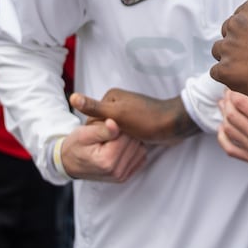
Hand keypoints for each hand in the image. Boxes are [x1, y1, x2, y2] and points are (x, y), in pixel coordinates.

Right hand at [58, 119, 146, 182]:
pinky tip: (121, 146)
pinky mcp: (125, 176)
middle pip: (134, 142)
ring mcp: (121, 176)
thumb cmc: (75, 146)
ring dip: (131, 141)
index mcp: (107, 160)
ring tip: (115, 139)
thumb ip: (102, 130)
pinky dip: (133, 150)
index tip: (109, 124)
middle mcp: (116, 171)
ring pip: (140, 149)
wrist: (69, 162)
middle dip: (126, 133)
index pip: (126, 135)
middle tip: (111, 132)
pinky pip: (140, 158)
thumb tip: (114, 123)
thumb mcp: (84, 134)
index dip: (119, 126)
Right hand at [71, 89, 192, 144]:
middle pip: (104, 127)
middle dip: (108, 138)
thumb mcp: (117, 114)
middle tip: (114, 147)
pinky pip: (125, 137)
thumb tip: (73, 97)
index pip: (93, 119)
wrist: (174, 125)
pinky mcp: (137, 125)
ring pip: (114, 134)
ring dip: (117, 142)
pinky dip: (126, 144)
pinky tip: (130, 149)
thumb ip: (94, 107)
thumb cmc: (146, 118)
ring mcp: (128, 115)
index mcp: (111, 97)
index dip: (95, 133)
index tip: (99, 144)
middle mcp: (118, 104)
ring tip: (124, 148)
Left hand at [210, 0, 247, 102]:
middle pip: (226, 33)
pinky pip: (216, 72)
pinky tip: (246, 79)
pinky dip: (227, 76)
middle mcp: (236, 24)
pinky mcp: (226, 70)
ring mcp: (229, 47)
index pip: (237, 18)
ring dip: (230, 59)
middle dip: (238, 44)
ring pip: (219, 51)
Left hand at [217, 90, 247, 166]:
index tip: (234, 85)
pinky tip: (224, 126)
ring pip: (228, 129)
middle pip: (231, 114)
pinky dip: (223, 136)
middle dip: (227, 100)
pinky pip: (229, 148)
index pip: (238, 100)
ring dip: (223, 115)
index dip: (233, 90)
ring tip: (225, 105)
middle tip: (228, 94)